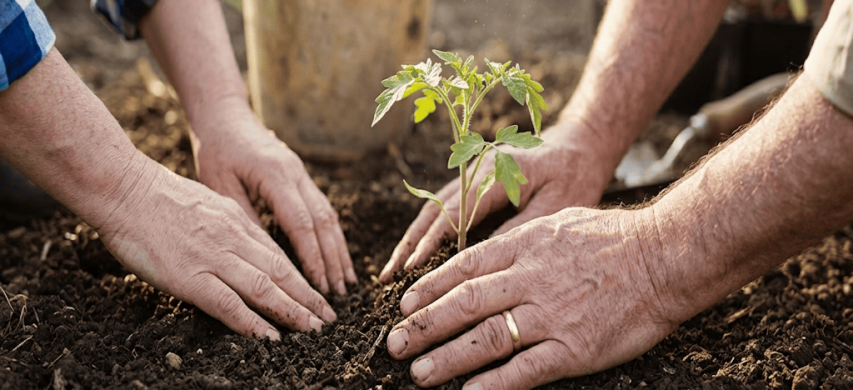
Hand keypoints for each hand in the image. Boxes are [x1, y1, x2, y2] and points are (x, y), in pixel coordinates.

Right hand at [98, 160, 336, 338]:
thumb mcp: (205, 203)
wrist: (123, 189)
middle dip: (308, 296)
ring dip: (293, 311)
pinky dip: (253, 322)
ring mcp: (214, 258)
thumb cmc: (154, 196)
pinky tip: (271, 337)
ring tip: (314, 329)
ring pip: (265, 288)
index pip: (277, 254)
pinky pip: (230, 304)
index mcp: (236, 221)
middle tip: (329, 317)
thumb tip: (240, 243)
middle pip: (282, 272)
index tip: (316, 292)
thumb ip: (225, 224)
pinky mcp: (191, 277)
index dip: (300, 276)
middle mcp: (233, 239)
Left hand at [190, 103, 354, 294]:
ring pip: (329, 215)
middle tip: (340, 292)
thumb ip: (244, 218)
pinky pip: (322, 209)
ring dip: (338, 249)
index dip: (312, 257)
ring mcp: (302, 174)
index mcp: (275, 175)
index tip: (318, 286)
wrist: (224, 115)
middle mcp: (296, 174)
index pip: (301, 223)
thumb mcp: (219, 186)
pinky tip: (335, 256)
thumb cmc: (216, 150)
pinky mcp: (301, 177)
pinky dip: (330, 235)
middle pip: (323, 221)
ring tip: (346, 280)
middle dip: (333, 259)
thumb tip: (264, 258)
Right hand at [380, 122, 614, 281]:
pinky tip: (416, 255)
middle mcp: (474, 170)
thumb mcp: (557, 205)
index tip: (411, 271)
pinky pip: (444, 209)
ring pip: (432, 210)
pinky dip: (427, 232)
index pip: (452, 213)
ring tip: (392, 272)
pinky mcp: (475, 183)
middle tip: (387, 278)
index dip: (430, 243)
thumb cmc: (575, 175)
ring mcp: (471, 174)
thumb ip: (519, 230)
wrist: (582, 144)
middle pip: (432, 211)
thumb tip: (482, 261)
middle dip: (408, 245)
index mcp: (492, 172)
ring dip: (412, 240)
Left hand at [385, 208, 683, 388]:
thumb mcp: (558, 223)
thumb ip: (519, 242)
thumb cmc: (613, 238)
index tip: (403, 303)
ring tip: (419, 372)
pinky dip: (494, 383)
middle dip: (423, 325)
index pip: (463, 267)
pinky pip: (526, 369)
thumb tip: (483, 258)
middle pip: (464, 304)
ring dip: (447, 357)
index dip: (428, 287)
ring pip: (486, 338)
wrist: (665, 256)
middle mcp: (530, 279)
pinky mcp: (574, 348)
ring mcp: (551, 315)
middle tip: (395, 344)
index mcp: (525, 246)